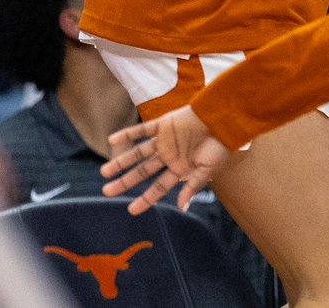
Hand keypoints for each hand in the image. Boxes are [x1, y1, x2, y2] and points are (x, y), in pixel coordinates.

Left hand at [102, 105, 228, 213]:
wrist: (223, 119)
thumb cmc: (220, 145)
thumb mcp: (207, 170)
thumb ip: (192, 186)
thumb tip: (181, 208)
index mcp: (180, 169)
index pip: (159, 187)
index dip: (145, 199)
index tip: (131, 210)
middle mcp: (169, 156)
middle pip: (143, 172)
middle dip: (125, 182)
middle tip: (107, 191)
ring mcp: (164, 140)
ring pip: (138, 153)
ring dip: (122, 161)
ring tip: (104, 172)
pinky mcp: (163, 124)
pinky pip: (142, 130)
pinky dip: (128, 134)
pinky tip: (112, 139)